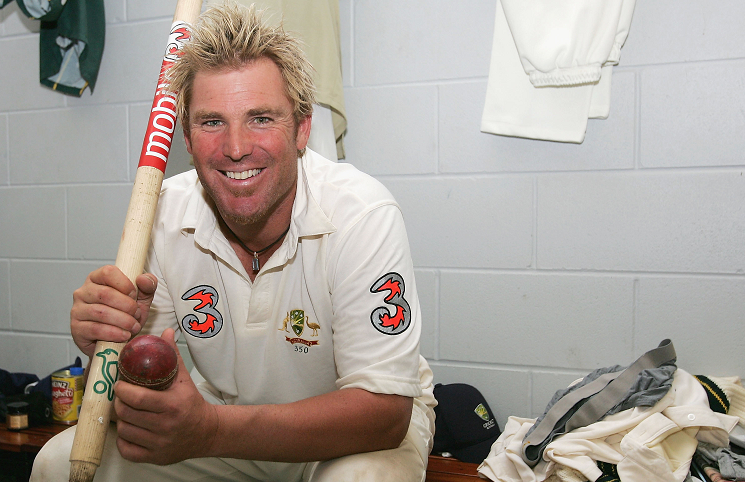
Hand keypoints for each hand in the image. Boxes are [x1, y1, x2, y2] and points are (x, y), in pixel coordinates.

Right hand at [70, 266, 156, 358]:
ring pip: (101, 312)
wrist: (115, 342)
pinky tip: (124, 335)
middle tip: (136, 314)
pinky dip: (114, 333)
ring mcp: (77, 310)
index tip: (134, 295)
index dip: (124, 284)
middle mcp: (83, 292)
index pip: (108, 272)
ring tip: (133, 326)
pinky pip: (95, 329)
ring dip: (123, 321)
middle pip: (105, 294)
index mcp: (97, 278)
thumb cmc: (125, 315)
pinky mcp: (76, 328)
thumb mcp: (141, 299)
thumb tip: (143, 278)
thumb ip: (147, 286)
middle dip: (127, 306)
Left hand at [113, 328, 218, 464]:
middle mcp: (165, 426)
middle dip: (118, 402)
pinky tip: (129, 430)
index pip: (138, 398)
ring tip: (124, 411)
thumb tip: (164, 333)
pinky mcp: (154, 457)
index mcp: (172, 405)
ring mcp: (159, 444)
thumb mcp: (184, 379)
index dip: (122, 390)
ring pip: (124, 431)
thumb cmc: (191, 403)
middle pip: (127, 414)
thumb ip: (172, 357)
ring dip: (121, 420)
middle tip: (119, 396)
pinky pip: (127, 450)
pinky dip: (123, 440)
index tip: (119, 383)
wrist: (206, 432)